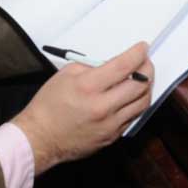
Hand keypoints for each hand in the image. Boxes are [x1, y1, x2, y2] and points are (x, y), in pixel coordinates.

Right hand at [12, 42, 152, 172]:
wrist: (40, 139)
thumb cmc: (48, 105)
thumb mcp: (65, 75)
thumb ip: (92, 67)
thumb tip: (114, 65)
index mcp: (88, 87)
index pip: (123, 66)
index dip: (138, 54)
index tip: (143, 48)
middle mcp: (102, 106)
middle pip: (140, 84)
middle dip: (148, 69)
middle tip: (146, 62)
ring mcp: (109, 124)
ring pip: (142, 103)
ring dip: (146, 87)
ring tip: (142, 79)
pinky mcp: (112, 137)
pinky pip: (133, 117)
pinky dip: (136, 104)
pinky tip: (131, 97)